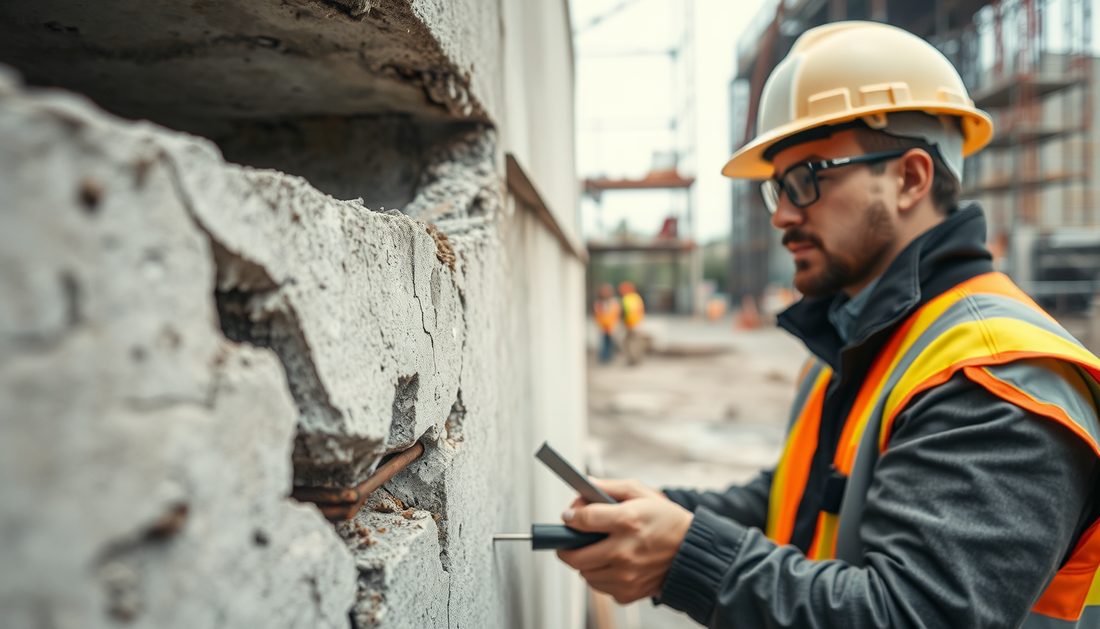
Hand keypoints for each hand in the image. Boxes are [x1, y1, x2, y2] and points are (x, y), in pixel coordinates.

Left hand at [556, 478, 693, 603]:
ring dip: (585, 561)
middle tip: (571, 539)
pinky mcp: (628, 592)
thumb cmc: (666, 520)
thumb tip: (585, 485)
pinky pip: (599, 586)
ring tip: (599, 549)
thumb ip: (609, 487)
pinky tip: (613, 564)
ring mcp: (626, 576)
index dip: (571, 516)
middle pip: (575, 555)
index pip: (583, 520)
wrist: (691, 551)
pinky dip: (600, 576)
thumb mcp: (641, 493)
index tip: (569, 517)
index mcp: (627, 521)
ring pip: (584, 573)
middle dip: (567, 545)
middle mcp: (624, 551)